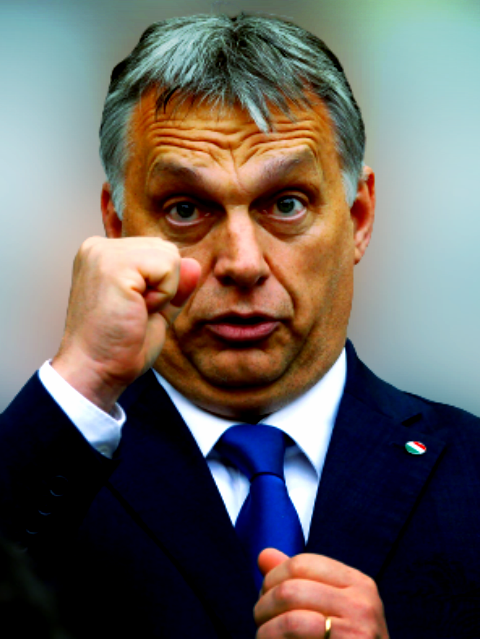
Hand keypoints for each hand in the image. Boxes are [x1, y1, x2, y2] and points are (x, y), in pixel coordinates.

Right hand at [52, 236, 200, 411]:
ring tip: (134, 311)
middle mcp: (99, 247)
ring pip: (170, 256)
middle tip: (134, 313)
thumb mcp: (156, 310)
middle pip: (166, 250)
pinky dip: (163, 296)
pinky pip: (168, 267)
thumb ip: (174, 286)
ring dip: (163, 292)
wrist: (95, 371)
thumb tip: (194, 264)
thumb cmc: (119, 347)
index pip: (157, 252)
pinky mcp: (114, 264)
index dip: (159, 287)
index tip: (132, 310)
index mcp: (103, 255)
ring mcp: (104, 252)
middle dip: (163, 287)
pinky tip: (136, 310)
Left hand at [255, 549, 388, 637]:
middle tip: (260, 620)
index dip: (273, 577)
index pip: (302, 563)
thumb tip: (263, 555)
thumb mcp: (328, 606)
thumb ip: (297, 580)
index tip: (265, 595)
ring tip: (264, 636)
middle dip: (264, 604)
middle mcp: (362, 604)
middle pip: (291, 589)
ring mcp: (358, 631)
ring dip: (266, 630)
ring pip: (290, 619)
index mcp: (358, 583)